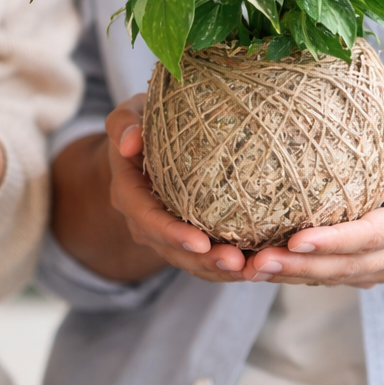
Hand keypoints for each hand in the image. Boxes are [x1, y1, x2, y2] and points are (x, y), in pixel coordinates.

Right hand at [105, 95, 247, 280]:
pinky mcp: (188, 236)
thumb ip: (123, 123)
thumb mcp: (129, 114)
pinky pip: (206, 257)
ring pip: (191, 261)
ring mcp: (165, 233)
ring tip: (253, 270)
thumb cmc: (142, 124)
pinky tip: (259, 266)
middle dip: (203, 260)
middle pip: (171, 250)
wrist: (142, 147)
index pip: (146, 219)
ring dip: (219, 270)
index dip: (171, 233)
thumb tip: (130, 142)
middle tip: (237, 263)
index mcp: (129, 193)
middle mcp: (145, 221)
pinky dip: (230, 265)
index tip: (200, 241)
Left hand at [243, 108, 383, 286]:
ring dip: (292, 275)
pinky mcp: (369, 271)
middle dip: (302, 266)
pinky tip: (262, 267)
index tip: (298, 240)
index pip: (376, 234)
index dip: (337, 240)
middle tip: (258, 262)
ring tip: (250, 268)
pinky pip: (331, 277)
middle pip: (349, 265)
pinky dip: (296, 274)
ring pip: (336, 276)